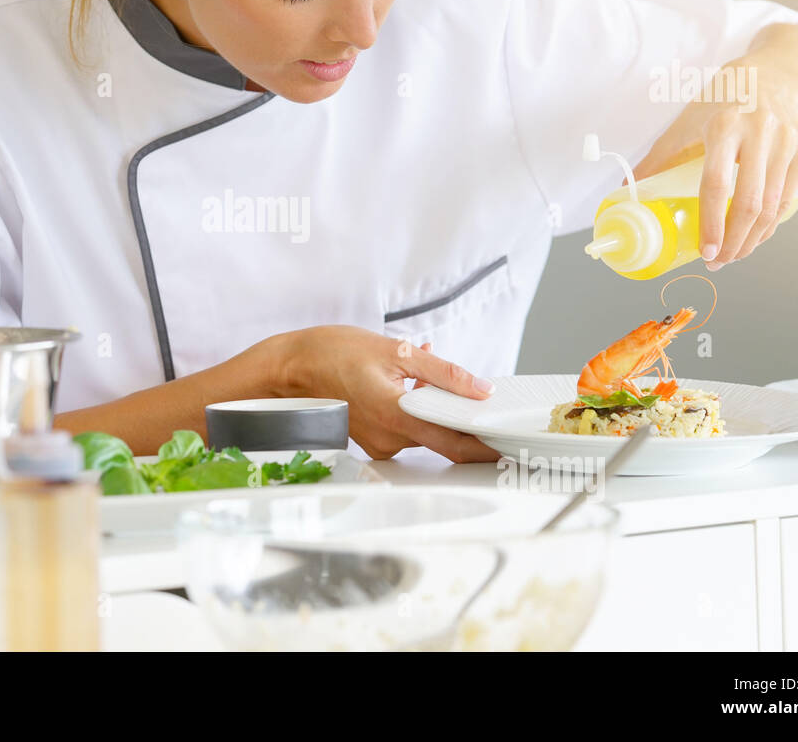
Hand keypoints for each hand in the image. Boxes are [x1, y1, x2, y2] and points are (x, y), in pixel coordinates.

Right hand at [266, 325, 498, 462]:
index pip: (456, 444)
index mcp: (398, 416)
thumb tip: (480, 389)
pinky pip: (404, 426)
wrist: (288, 368)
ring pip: (423, 428)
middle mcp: (390, 438)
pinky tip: (404, 380)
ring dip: (433, 405)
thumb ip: (443, 372)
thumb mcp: (395, 351)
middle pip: (442, 435)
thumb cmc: (332, 354)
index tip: (510, 443)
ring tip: (420, 372)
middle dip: (458, 414)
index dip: (487, 447)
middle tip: (472, 392)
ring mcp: (378, 442)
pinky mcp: (370, 438)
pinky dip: (412, 406)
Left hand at [632, 53, 797, 269]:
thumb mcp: (686, 121)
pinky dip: (771, 223)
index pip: (716, 184)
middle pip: (750, 202)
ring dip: (753, 238)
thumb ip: (659, 156)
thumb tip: (626, 187)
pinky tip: (754, 236)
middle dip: (734, 241)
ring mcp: (787, 141)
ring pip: (773, 205)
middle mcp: (760, 132)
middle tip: (718, 261)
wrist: (773, 74)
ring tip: (734, 255)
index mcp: (724, 126)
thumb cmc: (722, 100)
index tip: (705, 251)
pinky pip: (787, 197)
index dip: (711, 223)